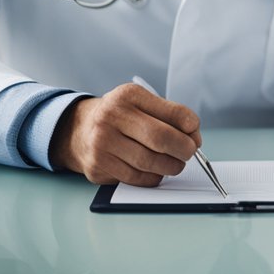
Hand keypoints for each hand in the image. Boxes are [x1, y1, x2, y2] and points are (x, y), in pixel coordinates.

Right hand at [49, 83, 202, 185]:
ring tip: (175, 163)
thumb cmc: (120, 117)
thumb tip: (193, 137)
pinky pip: (136, 177)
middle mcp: (111, 117)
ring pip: (149, 162)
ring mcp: (102, 143)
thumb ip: (167, 116)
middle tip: (189, 152)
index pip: (172, 112)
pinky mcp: (98, 166)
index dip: (190, 125)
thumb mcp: (140, 104)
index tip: (194, 132)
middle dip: (183, 148)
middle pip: (160, 138)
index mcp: (128, 96)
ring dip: (171, 166)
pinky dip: (153, 177)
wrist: (78, 130)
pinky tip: (156, 171)